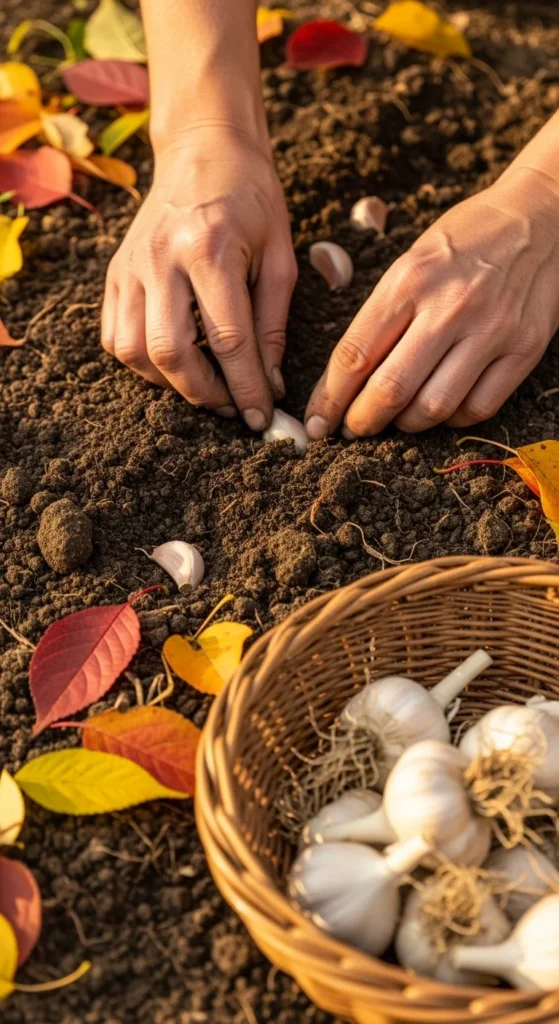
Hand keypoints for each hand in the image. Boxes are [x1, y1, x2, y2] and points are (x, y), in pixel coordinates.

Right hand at [101, 125, 296, 429]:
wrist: (204, 148)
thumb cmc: (253, 200)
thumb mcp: (280, 257)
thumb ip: (273, 324)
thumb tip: (270, 384)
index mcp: (209, 248)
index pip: (229, 339)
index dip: (247, 387)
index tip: (261, 416)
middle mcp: (161, 257)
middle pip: (170, 352)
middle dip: (205, 394)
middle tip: (232, 407)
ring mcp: (130, 265)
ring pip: (134, 350)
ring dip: (170, 383)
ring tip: (205, 386)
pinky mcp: (114, 272)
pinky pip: (115, 336)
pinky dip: (141, 363)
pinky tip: (173, 362)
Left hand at [305, 168, 558, 437]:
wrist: (541, 215)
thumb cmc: (464, 240)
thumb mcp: (411, 260)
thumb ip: (381, 315)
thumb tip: (346, 378)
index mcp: (410, 279)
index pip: (355, 355)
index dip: (330, 399)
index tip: (318, 422)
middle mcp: (450, 306)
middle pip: (390, 390)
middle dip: (361, 422)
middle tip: (353, 429)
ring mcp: (491, 330)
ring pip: (433, 407)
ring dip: (406, 425)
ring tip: (396, 419)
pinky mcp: (525, 348)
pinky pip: (478, 408)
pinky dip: (451, 419)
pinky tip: (440, 407)